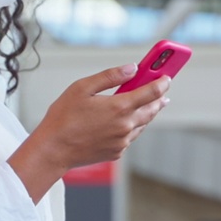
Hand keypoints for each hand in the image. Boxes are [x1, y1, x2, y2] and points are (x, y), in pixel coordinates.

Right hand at [9, 64, 169, 201]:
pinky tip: (126, 122)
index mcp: (119, 107)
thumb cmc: (63, 117)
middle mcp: (125, 126)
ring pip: (142, 125)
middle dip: (159, 99)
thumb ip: (110, 76)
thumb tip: (132, 68)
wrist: (53, 150)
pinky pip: (130, 137)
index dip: (162, 82)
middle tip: (163, 92)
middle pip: (152, 110)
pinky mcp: (117, 152)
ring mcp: (122, 141)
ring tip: (150, 105)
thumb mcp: (83, 87)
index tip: (167, 77)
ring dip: (147, 113)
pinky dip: (131, 127)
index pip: (152, 92)